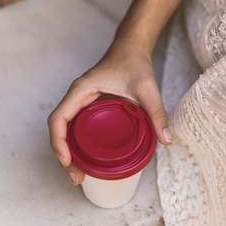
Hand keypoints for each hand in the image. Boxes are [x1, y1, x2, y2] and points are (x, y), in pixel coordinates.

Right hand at [47, 42, 171, 185]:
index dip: (58, 142)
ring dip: (68, 153)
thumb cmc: (134, 62)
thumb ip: (157, 113)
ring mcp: (79, 102)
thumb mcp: (147, 88)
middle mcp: (75, 97)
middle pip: (59, 130)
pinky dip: (75, 145)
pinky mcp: (87, 107)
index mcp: (81, 91)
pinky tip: (84, 160)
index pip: (58, 118)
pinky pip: (74, 128)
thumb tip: (166, 140)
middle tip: (76, 178)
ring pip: (64, 131)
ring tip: (79, 175)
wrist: (131, 48)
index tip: (67, 161)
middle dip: (63, 156)